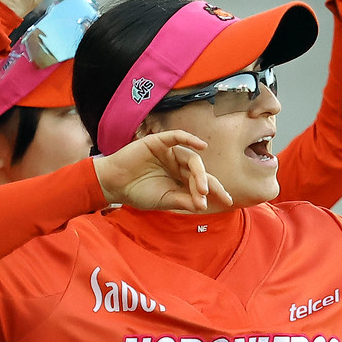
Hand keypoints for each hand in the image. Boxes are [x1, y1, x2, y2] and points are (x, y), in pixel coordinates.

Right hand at [95, 129, 232, 212]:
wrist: (113, 185)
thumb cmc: (137, 193)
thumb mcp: (164, 200)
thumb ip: (183, 201)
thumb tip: (204, 205)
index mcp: (180, 180)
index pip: (202, 183)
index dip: (216, 190)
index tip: (227, 201)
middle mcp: (178, 165)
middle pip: (199, 171)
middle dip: (206, 183)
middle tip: (206, 195)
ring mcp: (169, 153)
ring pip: (191, 158)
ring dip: (199, 172)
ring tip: (201, 187)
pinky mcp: (159, 142)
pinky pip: (177, 137)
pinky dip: (189, 138)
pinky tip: (201, 146)